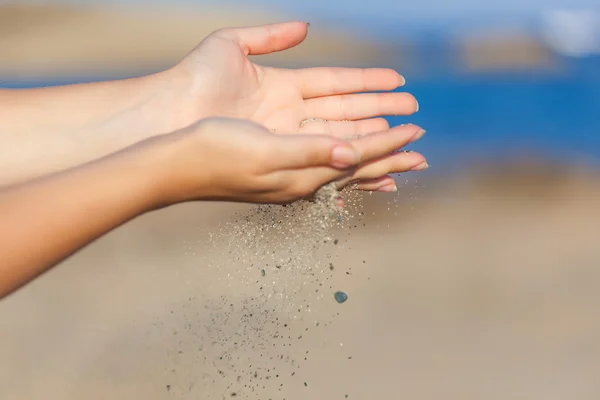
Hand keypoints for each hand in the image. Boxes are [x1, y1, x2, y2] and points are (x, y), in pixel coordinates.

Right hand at [156, 118, 425, 204]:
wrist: (176, 166)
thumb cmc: (215, 151)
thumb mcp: (264, 149)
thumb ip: (308, 152)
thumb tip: (349, 154)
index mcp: (302, 172)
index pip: (356, 155)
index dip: (388, 142)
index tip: (416, 132)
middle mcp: (301, 179)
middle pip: (356, 168)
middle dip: (390, 159)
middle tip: (422, 157)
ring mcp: (289, 178)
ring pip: (342, 169)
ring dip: (371, 164)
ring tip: (395, 167)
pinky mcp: (277, 172)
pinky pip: (322, 170)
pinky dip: (343, 167)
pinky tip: (343, 168)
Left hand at [160, 22, 422, 190]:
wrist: (170, 115)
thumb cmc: (194, 78)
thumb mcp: (232, 47)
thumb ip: (269, 37)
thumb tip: (305, 28)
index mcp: (283, 86)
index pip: (336, 82)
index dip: (368, 81)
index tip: (399, 81)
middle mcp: (289, 115)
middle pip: (347, 112)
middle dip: (383, 112)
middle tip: (416, 113)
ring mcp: (286, 138)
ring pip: (342, 135)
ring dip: (376, 136)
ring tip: (409, 136)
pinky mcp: (282, 157)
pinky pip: (325, 157)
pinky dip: (352, 161)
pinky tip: (376, 165)